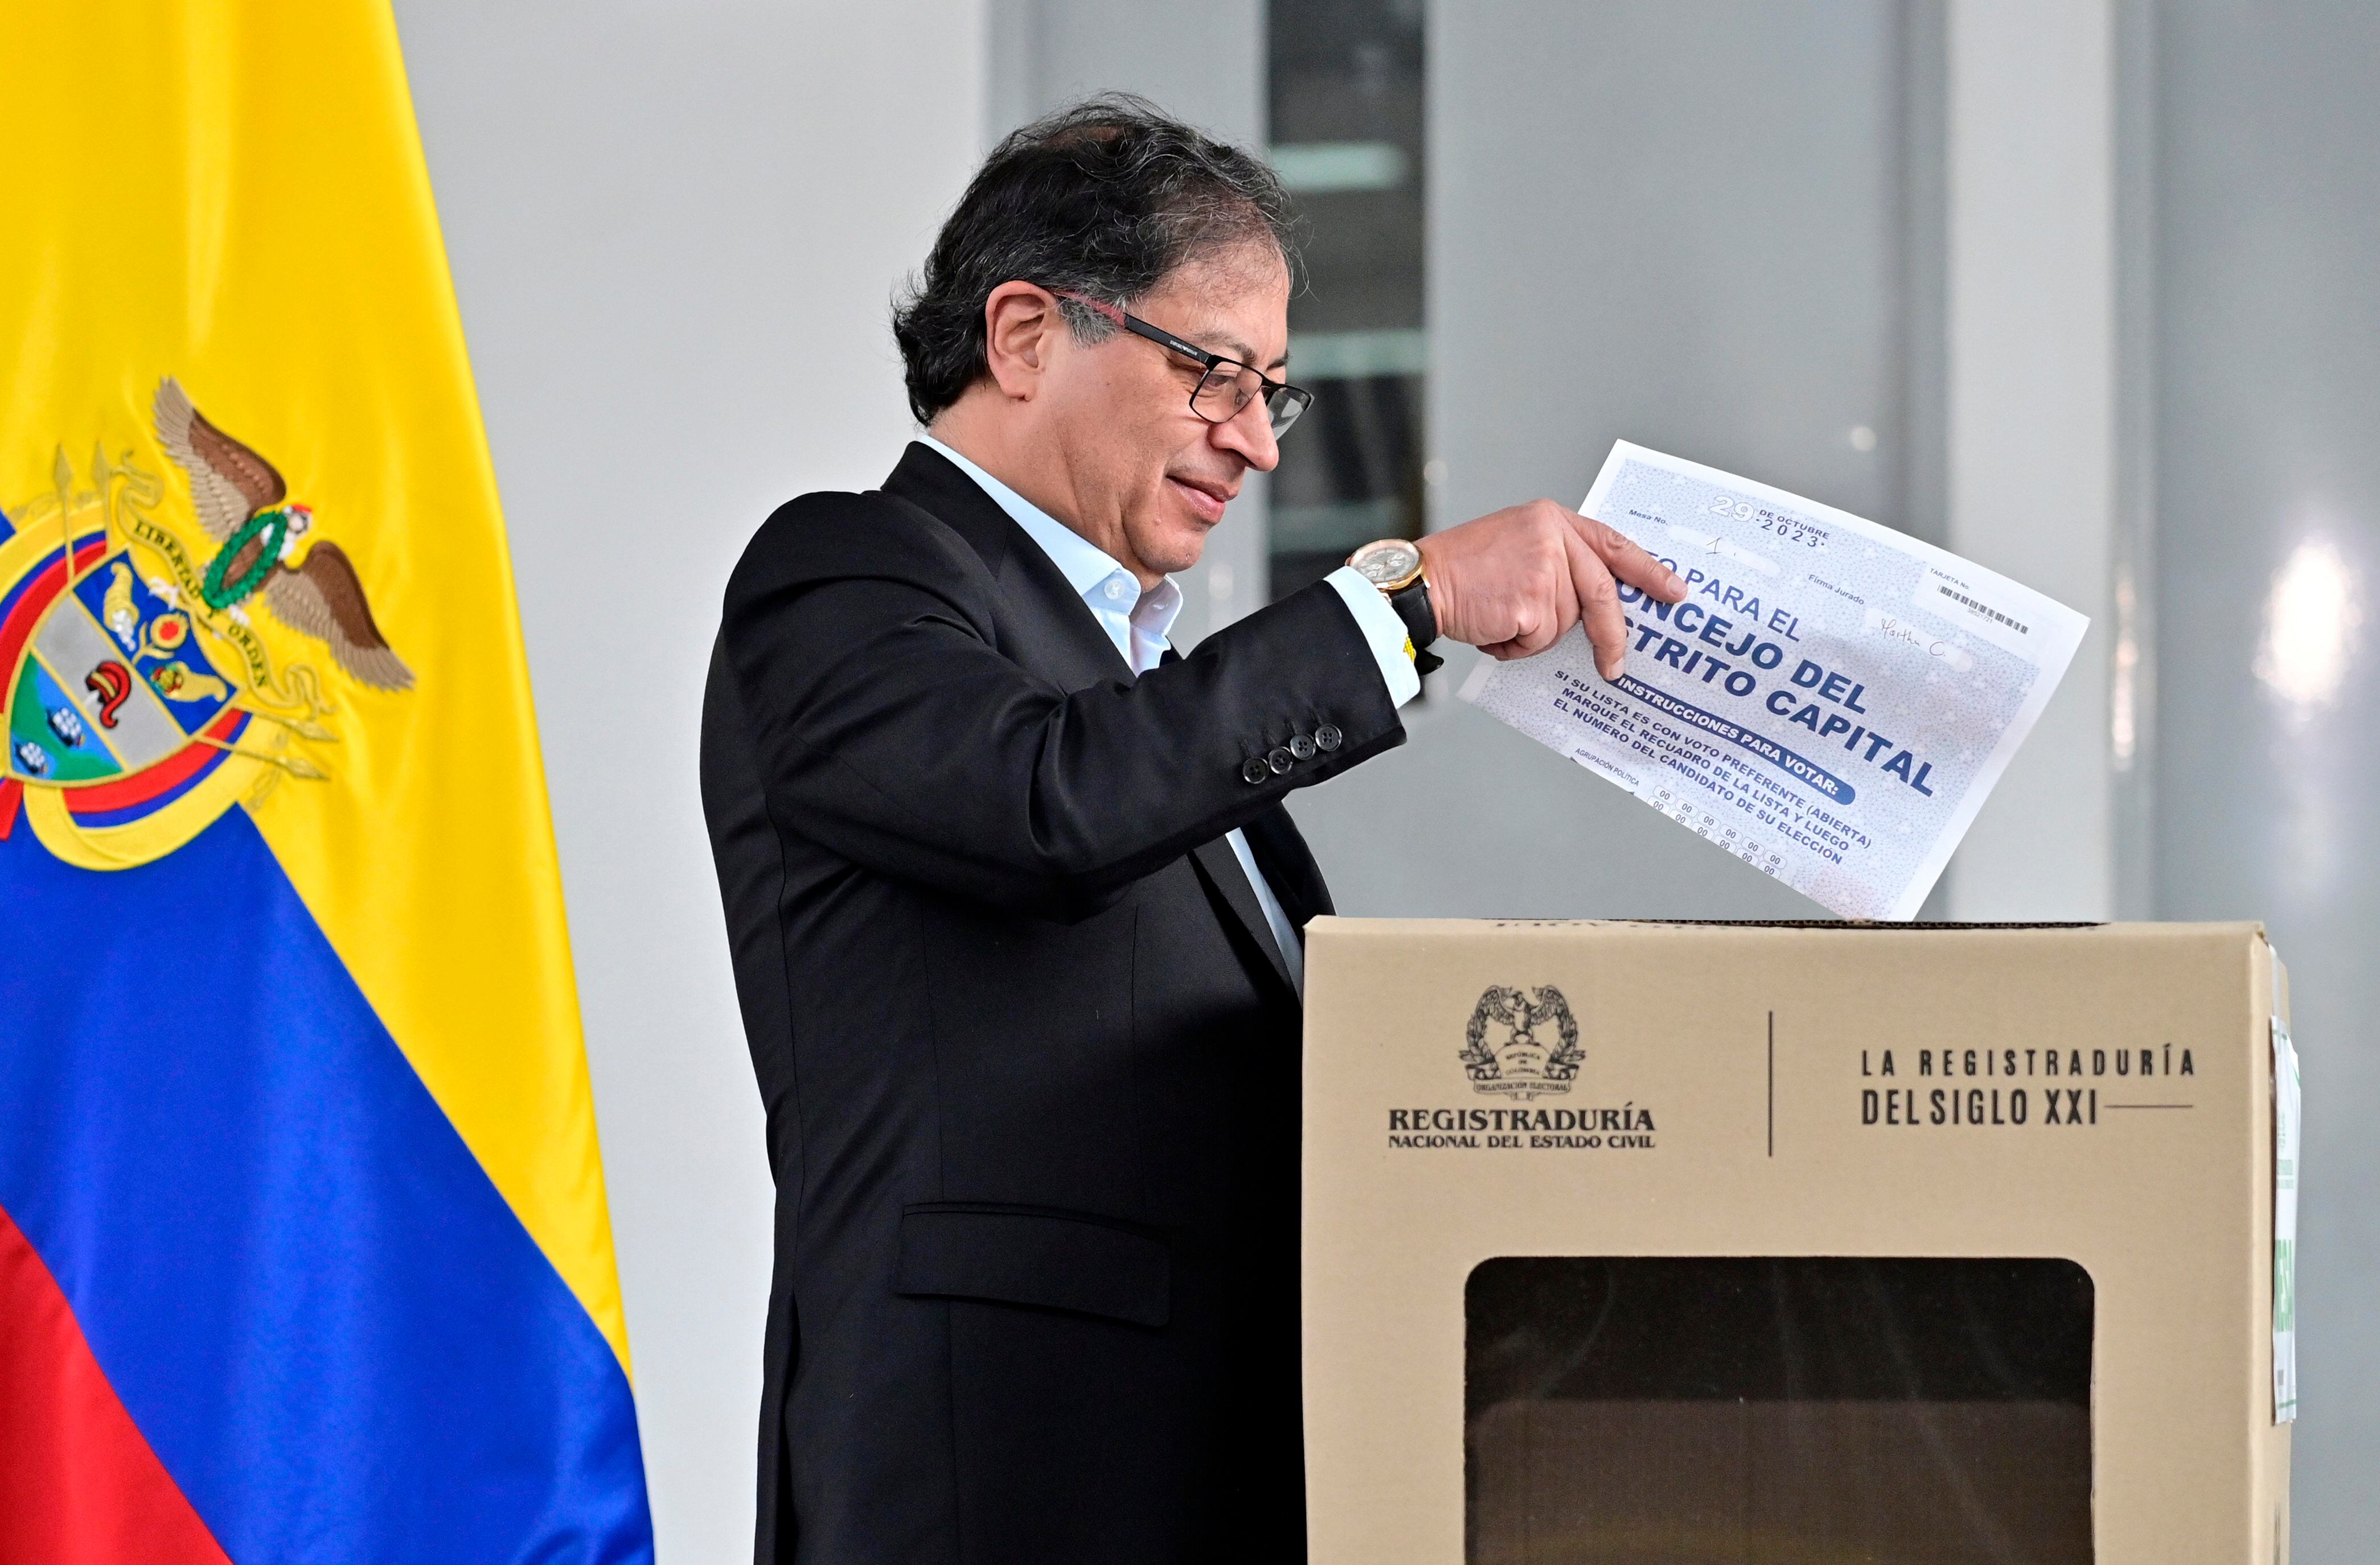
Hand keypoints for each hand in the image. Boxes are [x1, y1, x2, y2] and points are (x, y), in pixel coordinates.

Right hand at [1416, 501, 1685, 677]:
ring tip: (1500, 617)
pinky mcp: (1530, 601)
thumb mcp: (1517, 544)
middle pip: (1602, 592)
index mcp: (1552, 519)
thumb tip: (1595, 605)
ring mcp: (1543, 568)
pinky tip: (1492, 626)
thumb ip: (1559, 562)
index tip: (1674, 591)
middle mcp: (1552, 537)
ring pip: (1565, 622)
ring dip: (1535, 635)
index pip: (1613, 544)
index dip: (1648, 571)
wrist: (1421, 582)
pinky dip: (1516, 646)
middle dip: (1611, 635)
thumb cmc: (1462, 569)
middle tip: (1615, 665)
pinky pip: (1539, 640)